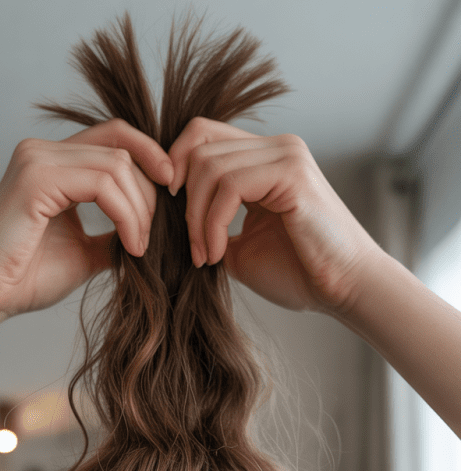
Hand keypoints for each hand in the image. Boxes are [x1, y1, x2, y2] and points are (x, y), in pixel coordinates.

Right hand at [0, 119, 173, 318]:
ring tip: (139, 248)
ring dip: (140, 210)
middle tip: (153, 239)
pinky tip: (131, 246)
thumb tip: (151, 233)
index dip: (151, 157)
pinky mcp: (36, 178)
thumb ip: (114, 233)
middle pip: (122, 149)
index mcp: (53, 161)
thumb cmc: (26, 278)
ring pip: (117, 165)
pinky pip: (103, 184)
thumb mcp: (85, 252)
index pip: (115, 136)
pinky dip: (126, 216)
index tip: (173, 195)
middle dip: (150, 195)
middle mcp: (42, 151)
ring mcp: (37, 159)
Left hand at [167, 117, 381, 315]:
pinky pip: (229, 186)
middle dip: (185, 204)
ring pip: (209, 166)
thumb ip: (211, 227)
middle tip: (196, 251)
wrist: (343, 290)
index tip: (172, 216)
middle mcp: (276, 148)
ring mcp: (286, 155)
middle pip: (199, 148)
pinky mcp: (291, 173)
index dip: (175, 168)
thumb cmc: (298, 274)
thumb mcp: (240, 250)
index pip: (202, 136)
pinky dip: (214, 223)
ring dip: (197, 219)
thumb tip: (174, 222)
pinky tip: (219, 254)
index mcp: (264, 159)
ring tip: (206, 257)